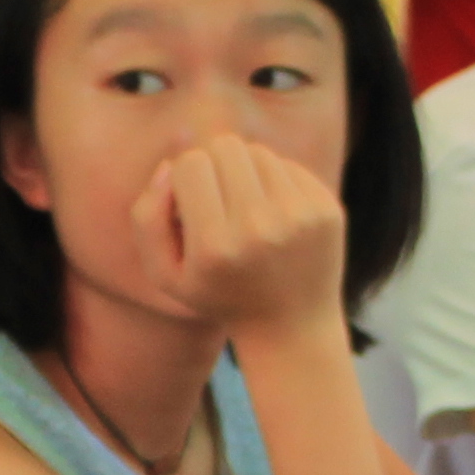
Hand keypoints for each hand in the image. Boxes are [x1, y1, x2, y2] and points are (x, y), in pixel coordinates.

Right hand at [134, 132, 349, 339]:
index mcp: (215, 248)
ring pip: (258, 152)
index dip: (184, 178)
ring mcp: (299, 219)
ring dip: (245, 172)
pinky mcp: (327, 211)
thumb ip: (147, 219)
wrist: (291, 328)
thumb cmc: (220, 295)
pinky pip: (289, 165)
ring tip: (246, 209)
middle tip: (218, 200)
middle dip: (215, 167)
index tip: (191, 205)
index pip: (190, 164)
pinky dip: (276, 182)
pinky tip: (275, 216)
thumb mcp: (165, 274)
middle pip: (226, 147)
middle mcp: (259, 230)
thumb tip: (167, 167)